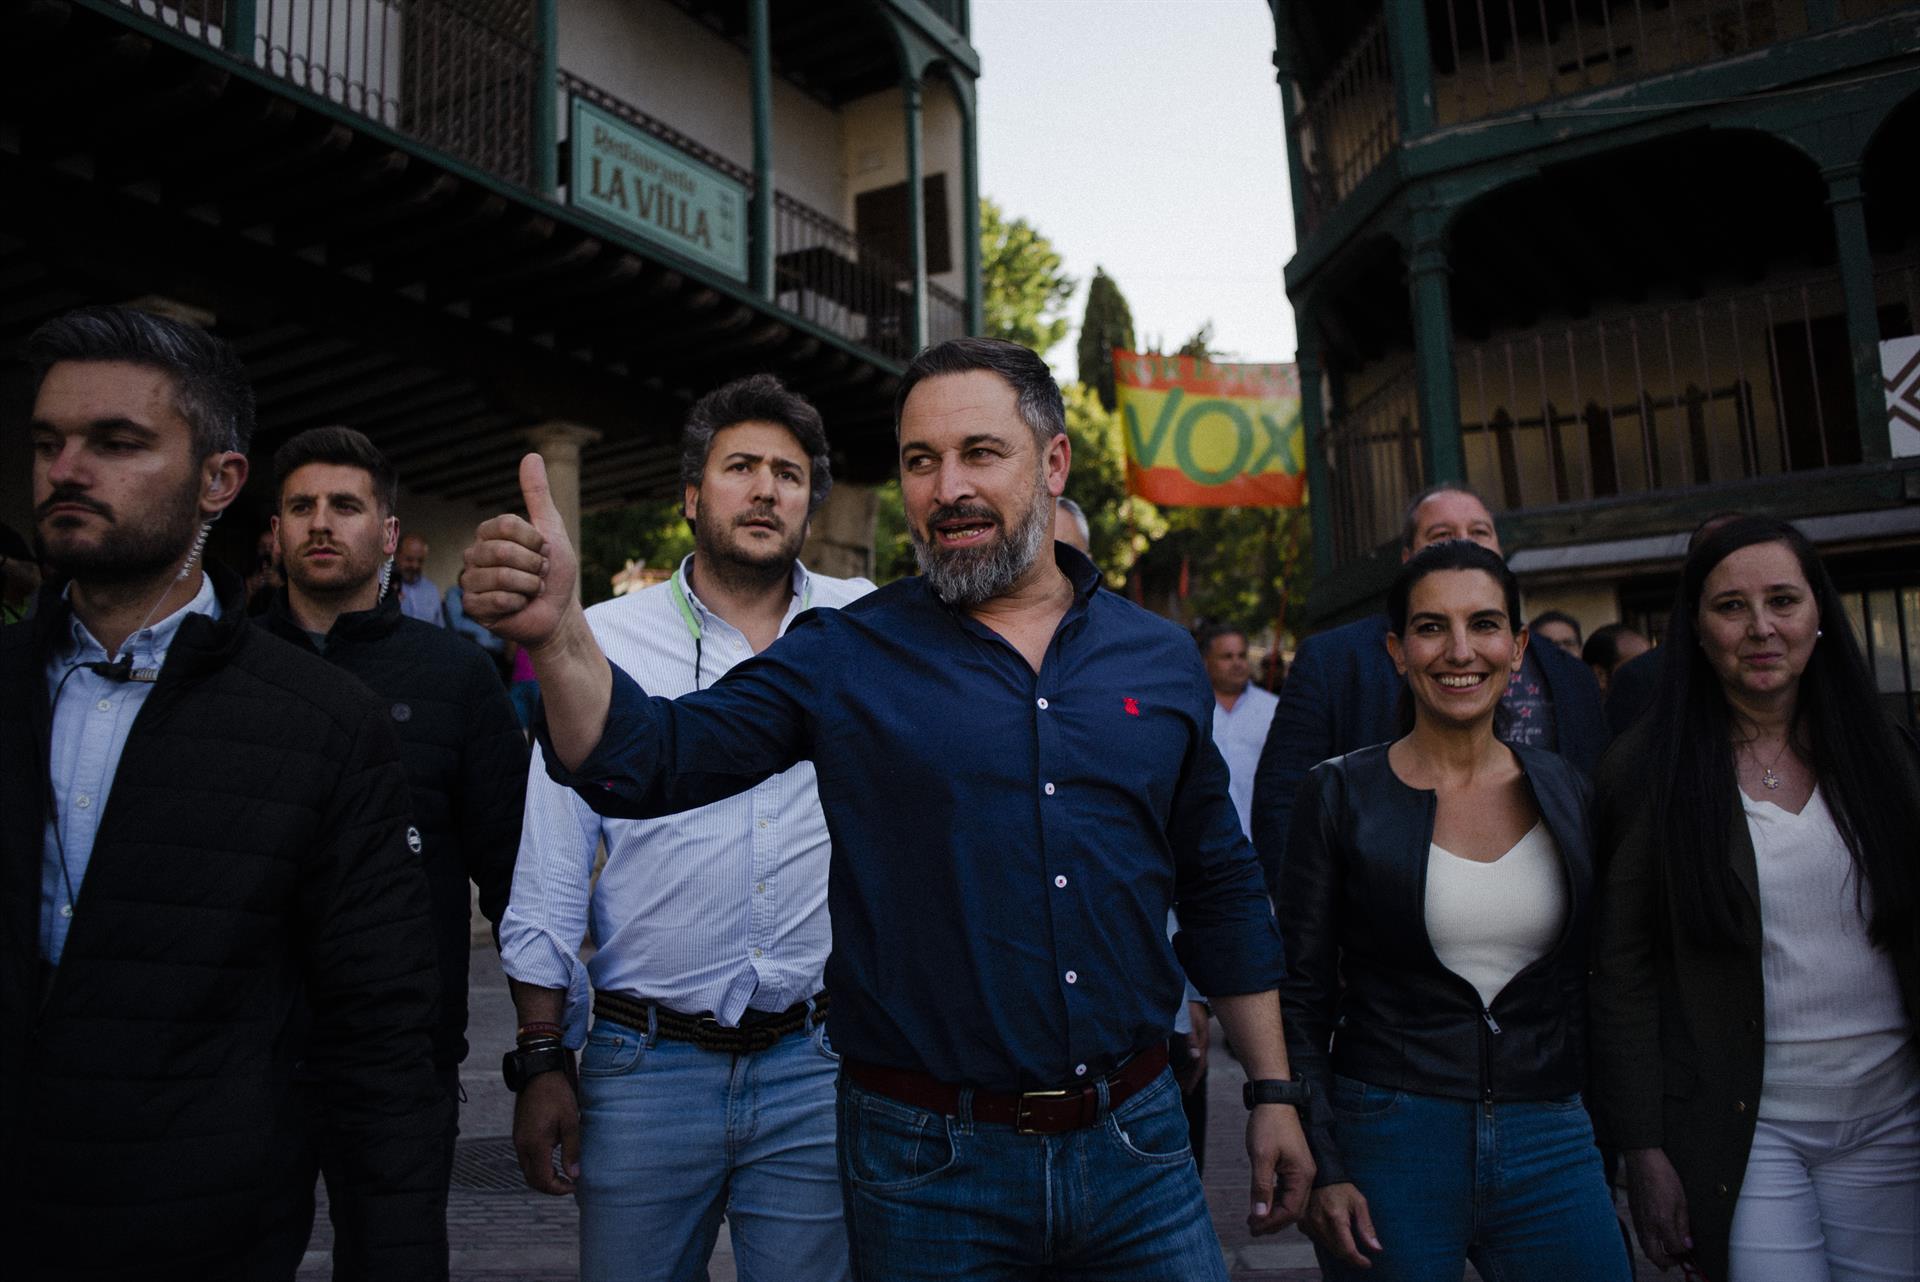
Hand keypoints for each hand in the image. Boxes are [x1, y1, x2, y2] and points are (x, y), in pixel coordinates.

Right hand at [460, 453, 578, 652]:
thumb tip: (530, 455)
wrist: (557, 613)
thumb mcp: (551, 530)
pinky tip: (518, 606)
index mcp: (489, 534)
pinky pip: (494, 600)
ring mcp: (470, 580)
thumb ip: (537, 495)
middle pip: (502, 551)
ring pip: (499, 577)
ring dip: (528, 586)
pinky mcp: (471, 606)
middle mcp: (474, 554)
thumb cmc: (554, 573)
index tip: (544, 551)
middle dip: (534, 566)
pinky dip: (516, 604)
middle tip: (539, 574)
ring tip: (530, 591)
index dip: (534, 541)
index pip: (506, 525)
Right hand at [513, 1069, 581, 1195]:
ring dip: (543, 1177)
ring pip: (527, 1170)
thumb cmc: (557, 1094)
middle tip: (569, 1184)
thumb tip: (574, 1175)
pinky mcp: (518, 1134)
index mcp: (535, 1144)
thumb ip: (572, 1150)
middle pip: (532, 1180)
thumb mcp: (570, 1121)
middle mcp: (522, 1145)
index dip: (558, 1189)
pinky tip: (552, 1161)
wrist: (538, 1073)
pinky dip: (537, 1167)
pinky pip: (525, 1159)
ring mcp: (518, 1140)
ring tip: (562, 1174)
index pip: (542, 1179)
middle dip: (550, 1187)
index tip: (573, 1185)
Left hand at [1175, 1003, 1210, 1094]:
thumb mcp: (1189, 1022)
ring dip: (1187, 1071)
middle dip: (1190, 1078)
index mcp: (1202, 1042)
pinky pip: (1191, 1053)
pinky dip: (1186, 1062)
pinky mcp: (1194, 1035)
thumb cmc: (1189, 1007)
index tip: (1188, 1091)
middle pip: (1197, 1065)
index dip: (1194, 1079)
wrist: (1193, 993)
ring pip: (1194, 1060)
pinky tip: (1179, 1066)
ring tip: (1179, 1082)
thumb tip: (1196, 1056)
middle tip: (1182, 1091)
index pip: (1200, 1065)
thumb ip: (1192, 1039)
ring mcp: (1198, 1039)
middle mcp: (1201, 1042)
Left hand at [1246, 1102, 1315, 1233]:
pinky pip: (1288, 1190)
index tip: (1253, 1227)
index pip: (1290, 1211)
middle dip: (1273, 1221)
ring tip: (1254, 1219)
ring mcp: (1302, 1170)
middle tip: (1252, 1228)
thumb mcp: (1261, 1157)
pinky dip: (1275, 1199)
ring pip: (1290, 1200)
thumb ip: (1261, 1187)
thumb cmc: (1268, 1125)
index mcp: (1303, 1176)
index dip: (1272, 1222)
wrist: (1274, 1099)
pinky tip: (1262, 1202)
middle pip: (1293, 1209)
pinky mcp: (1295, 1165)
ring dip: (1273, 1211)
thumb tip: (1259, 1215)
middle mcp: (1307, 1176)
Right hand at [1302, 1182, 1381, 1267]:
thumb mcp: (1359, 1203)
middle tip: (1361, 1255)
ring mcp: (1309, 1224)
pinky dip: (1328, 1241)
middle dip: (1351, 1256)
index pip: (1347, 1249)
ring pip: (1327, 1248)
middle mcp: (1319, 1222)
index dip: (1358, 1260)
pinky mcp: (1303, 1224)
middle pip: (1337, 1251)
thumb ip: (1367, 1227)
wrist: (1321, 1175)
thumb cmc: (1341, 1187)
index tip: (1367, 1263)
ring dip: (1339, 1249)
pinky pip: (1317, 1241)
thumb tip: (1376, 1248)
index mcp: (1336, 1217)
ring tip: (1348, 1240)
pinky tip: (1334, 1232)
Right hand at [1623, 1147, 1692, 1268]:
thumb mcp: (1681, 1201)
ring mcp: (1638, 1218)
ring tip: (1667, 1254)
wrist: (1642, 1159)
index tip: (1690, 1254)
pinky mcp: (1633, 1212)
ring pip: (1645, 1246)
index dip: (1683, 1254)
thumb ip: (1683, 1225)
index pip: (1673, 1248)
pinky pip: (1640, 1234)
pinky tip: (1656, 1237)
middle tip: (1677, 1263)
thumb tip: (1687, 1244)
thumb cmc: (1663, 1176)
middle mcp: (1647, 1224)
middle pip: (1654, 1254)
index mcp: (1662, 1221)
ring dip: (1655, 1254)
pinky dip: (1648, 1242)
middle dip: (1666, 1262)